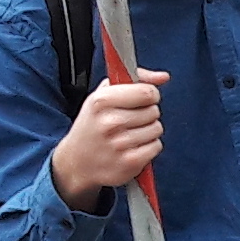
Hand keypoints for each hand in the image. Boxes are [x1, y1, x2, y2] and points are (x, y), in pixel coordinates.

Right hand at [49, 71, 163, 210]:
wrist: (76, 163)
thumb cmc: (92, 126)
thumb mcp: (102, 95)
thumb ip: (134, 79)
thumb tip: (163, 77)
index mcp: (102, 101)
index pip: (147, 92)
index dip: (149, 94)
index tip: (142, 99)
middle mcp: (110, 122)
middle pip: (154, 110)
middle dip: (146, 113)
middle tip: (129, 120)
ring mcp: (120, 144)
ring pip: (157, 129)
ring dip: (148, 131)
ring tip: (129, 134)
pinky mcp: (130, 163)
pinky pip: (156, 146)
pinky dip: (148, 147)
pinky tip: (133, 147)